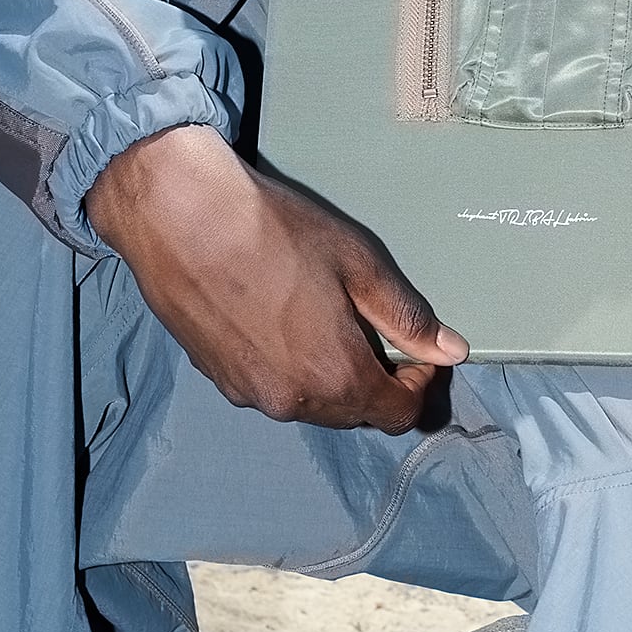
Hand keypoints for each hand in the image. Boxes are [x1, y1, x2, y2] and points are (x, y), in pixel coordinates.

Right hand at [86, 124, 466, 431]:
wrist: (179, 216)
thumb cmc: (276, 232)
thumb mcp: (358, 265)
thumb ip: (406, 316)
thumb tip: (453, 352)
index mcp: (333, 378)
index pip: (395, 415)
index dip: (418, 387)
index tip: (418, 352)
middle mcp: (288, 401)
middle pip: (352, 413)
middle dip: (375, 381)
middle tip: (377, 331)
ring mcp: (245, 393)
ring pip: (309, 404)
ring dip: (331, 378)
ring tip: (329, 322)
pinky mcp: (214, 376)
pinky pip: (270, 387)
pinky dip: (289, 369)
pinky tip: (282, 321)